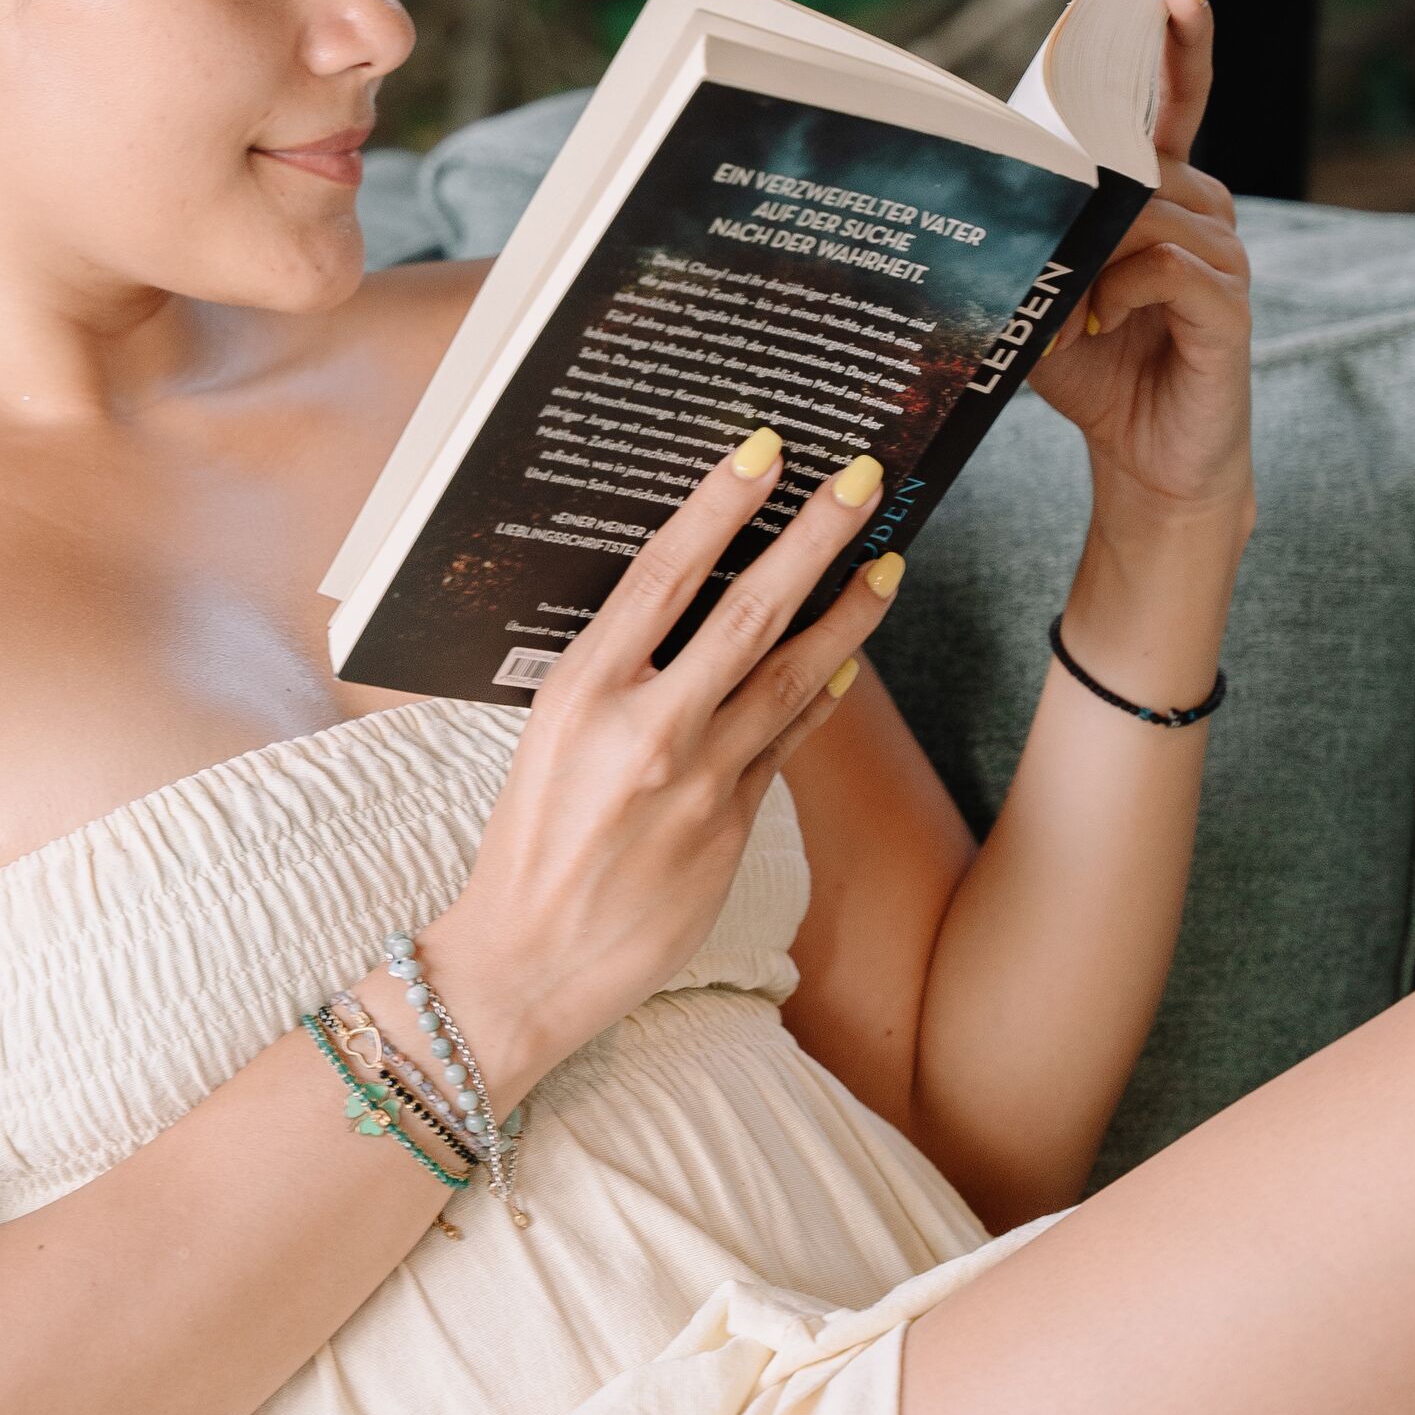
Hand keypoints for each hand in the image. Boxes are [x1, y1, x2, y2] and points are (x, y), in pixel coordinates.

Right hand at [420, 441, 908, 1111]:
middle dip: (814, 539)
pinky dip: (820, 697)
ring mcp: (697, 781)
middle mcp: (645, 729)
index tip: (766, 453)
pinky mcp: (731, 827)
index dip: (720, 507)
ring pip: (790, 676)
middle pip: (747, 613)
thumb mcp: (546, 735)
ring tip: (888, 564)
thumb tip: (681, 600)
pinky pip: (787, 743)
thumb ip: (613, 674)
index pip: (662, 575)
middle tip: (865, 481)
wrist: (527, 962)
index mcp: (579, 692)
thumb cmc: (525, 839)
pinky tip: (847, 661)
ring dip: (846, 614)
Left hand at [1032, 0, 1253, 534]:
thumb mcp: (1044, 294)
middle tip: (1044, 224)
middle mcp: (1203, 210)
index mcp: (1162, 194)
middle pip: (1143, 159)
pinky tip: (1096, 322)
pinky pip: (1170, 265)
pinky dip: (1121, 290)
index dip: (1180, 42)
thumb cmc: (1094, 369)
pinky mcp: (1229, 306)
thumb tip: (984, 192)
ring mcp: (1224, 256)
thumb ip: (1034, 240)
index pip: (1176, 102)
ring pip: (1151, 210)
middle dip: (1086, 180)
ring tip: (1066, 311)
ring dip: (1092, 254)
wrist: (1147, 458)